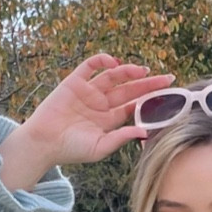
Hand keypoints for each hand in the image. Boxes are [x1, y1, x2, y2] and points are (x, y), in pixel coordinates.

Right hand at [0, 54, 173, 189]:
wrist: (44, 143)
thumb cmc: (71, 150)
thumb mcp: (100, 147)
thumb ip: (122, 137)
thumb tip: (146, 131)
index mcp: (109, 120)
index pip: (134, 106)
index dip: (150, 100)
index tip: (168, 95)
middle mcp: (101, 103)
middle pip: (129, 89)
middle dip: (148, 83)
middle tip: (167, 78)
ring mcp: (88, 91)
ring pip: (113, 76)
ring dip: (128, 71)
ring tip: (143, 70)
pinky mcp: (74, 82)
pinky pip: (90, 67)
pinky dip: (102, 61)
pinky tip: (114, 62)